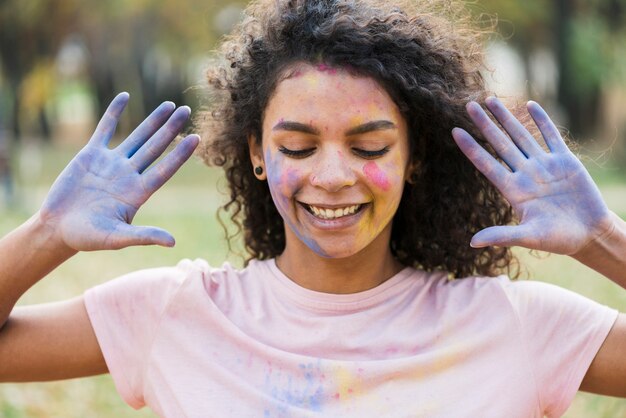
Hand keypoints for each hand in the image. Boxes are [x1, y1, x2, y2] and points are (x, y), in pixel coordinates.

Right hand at [40, 92, 199, 250]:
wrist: (58, 228)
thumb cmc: (88, 237)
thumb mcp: (116, 238)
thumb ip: (143, 236)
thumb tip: (173, 242)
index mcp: (138, 192)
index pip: (165, 169)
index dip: (180, 154)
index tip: (196, 138)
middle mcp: (129, 174)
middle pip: (155, 147)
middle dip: (171, 129)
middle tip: (187, 110)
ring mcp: (111, 163)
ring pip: (137, 136)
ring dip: (153, 120)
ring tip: (170, 105)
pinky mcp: (90, 155)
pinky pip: (105, 129)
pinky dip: (114, 113)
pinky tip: (124, 97)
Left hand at [451, 97, 612, 254]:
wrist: (589, 234)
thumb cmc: (558, 239)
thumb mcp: (529, 237)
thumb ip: (502, 236)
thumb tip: (472, 243)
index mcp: (513, 190)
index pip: (486, 164)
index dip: (471, 147)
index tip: (454, 131)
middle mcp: (525, 174)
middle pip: (499, 144)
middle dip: (484, 124)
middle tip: (467, 105)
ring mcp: (544, 166)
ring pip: (521, 135)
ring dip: (506, 117)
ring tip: (490, 99)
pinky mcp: (565, 161)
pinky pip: (550, 136)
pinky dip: (541, 120)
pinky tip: (529, 105)